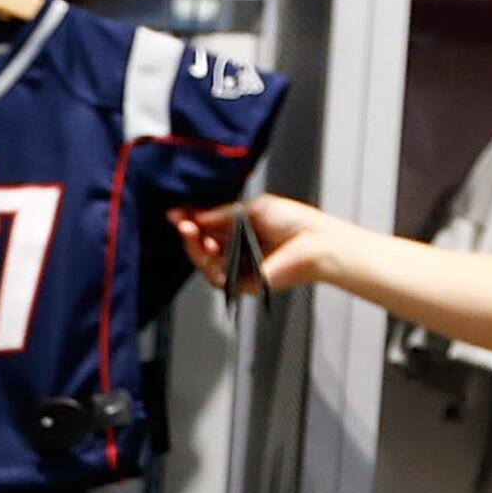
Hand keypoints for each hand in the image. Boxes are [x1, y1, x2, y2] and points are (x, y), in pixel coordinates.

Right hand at [168, 195, 348, 296]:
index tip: (176, 212)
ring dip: (194, 246)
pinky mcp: (242, 283)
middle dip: (188, 232)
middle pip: (201, 244)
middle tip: (181, 222)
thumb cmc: (295, 223)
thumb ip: (223, 213)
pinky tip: (208, 246)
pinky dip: (207, 262)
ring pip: (204, 262)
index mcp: (240, 228)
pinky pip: (215, 277)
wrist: (315, 244)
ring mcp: (238, 267)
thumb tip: (196, 216)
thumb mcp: (253, 209)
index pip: (208, 225)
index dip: (191, 219)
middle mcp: (237, 248)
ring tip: (191, 231)